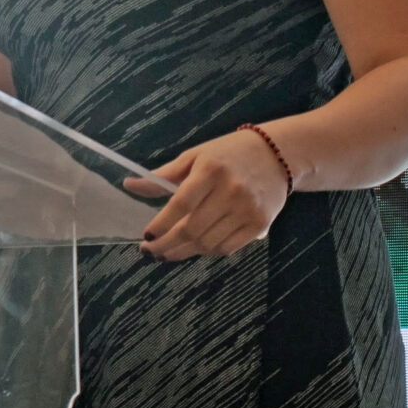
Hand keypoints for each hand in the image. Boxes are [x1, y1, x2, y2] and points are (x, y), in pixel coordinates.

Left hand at [127, 129, 289, 260]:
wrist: (277, 155)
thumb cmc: (228, 154)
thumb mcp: (195, 156)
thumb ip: (163, 175)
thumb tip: (129, 185)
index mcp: (210, 170)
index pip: (180, 204)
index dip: (161, 224)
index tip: (146, 236)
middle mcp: (231, 191)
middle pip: (192, 229)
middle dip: (167, 245)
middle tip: (150, 251)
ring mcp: (247, 209)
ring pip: (208, 243)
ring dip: (184, 252)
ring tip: (168, 252)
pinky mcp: (260, 224)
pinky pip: (228, 248)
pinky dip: (208, 252)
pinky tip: (194, 248)